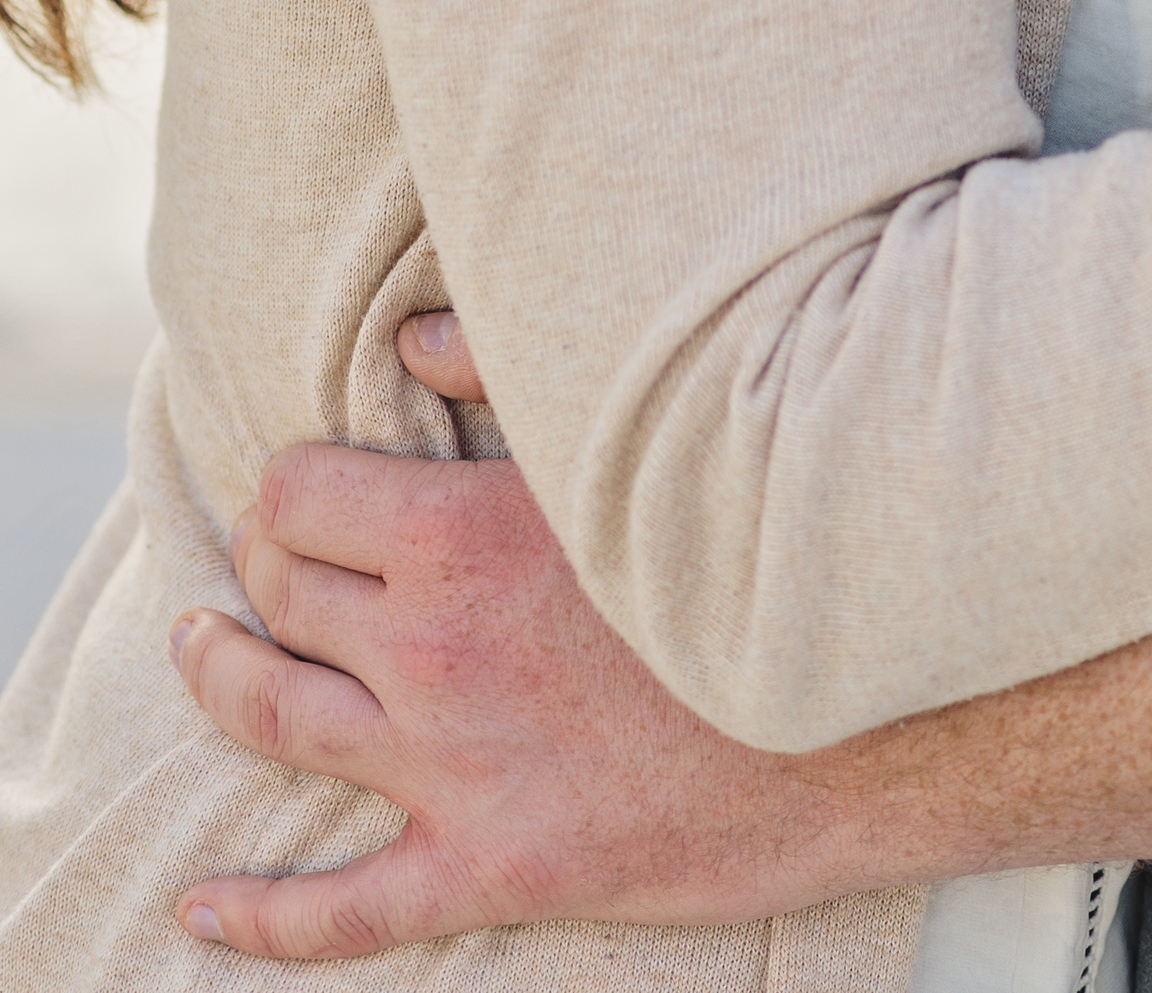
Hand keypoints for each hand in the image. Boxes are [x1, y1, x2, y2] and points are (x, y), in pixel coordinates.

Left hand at [165, 425, 897, 957]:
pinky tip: (203, 905)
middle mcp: (433, 652)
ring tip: (195, 649)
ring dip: (220, 680)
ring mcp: (451, 769)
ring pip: (279, 720)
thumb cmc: (748, 554)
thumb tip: (412, 338)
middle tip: (262, 553)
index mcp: (462, 537)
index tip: (303, 481)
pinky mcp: (488, 867)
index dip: (288, 486)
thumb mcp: (632, 444)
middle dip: (261, 567)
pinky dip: (259, 915)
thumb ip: (511, 374)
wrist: (854, 714)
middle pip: (284, 598)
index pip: (301, 500)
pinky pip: (341, 910)